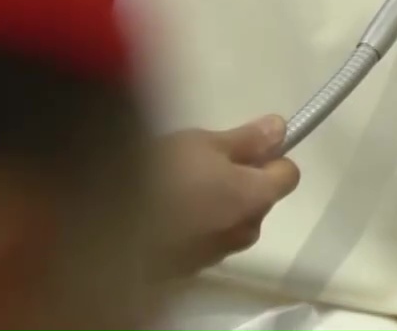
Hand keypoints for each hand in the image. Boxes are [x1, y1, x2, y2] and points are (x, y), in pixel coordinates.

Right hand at [156, 115, 300, 275]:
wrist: (108, 225)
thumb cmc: (160, 172)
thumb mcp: (202, 143)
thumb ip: (246, 139)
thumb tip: (280, 129)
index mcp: (254, 198)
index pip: (288, 175)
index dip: (270, 158)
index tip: (244, 146)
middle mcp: (244, 231)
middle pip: (259, 202)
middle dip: (240, 184)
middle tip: (202, 164)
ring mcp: (217, 254)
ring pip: (231, 223)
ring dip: (216, 207)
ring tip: (177, 188)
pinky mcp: (189, 269)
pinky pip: (205, 240)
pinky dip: (194, 226)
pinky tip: (165, 213)